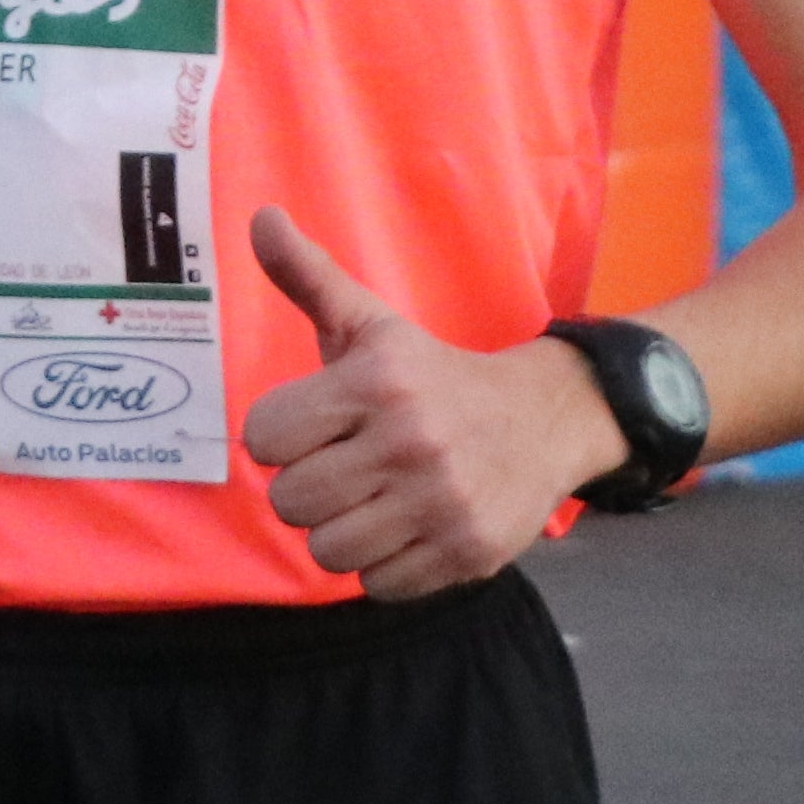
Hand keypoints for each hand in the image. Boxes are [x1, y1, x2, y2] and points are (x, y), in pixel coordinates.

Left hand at [238, 208, 632, 597]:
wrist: (543, 419)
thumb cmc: (431, 376)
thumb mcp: (371, 325)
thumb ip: (308, 278)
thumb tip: (260, 217)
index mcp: (377, 383)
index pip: (265, 439)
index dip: (279, 439)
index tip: (310, 430)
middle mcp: (411, 442)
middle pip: (292, 503)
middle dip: (307, 489)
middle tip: (343, 469)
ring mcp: (442, 503)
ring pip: (328, 553)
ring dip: (340, 532)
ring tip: (372, 501)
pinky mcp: (467, 552)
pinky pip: (378, 585)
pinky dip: (382, 566)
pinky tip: (405, 528)